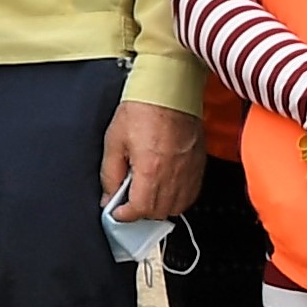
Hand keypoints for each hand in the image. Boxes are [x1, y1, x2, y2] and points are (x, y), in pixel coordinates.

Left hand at [101, 97, 201, 226]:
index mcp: (150, 169)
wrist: (169, 90)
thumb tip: (108, 197)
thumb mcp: (114, 141)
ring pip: (176, 207)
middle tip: (128, 201)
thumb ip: (110, 174)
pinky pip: (190, 195)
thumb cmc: (142, 109)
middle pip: (158, 212)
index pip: (140, 209)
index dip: (124, 215)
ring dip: (158, 207)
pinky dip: (177, 199)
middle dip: (140, 212)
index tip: (117, 212)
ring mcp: (189, 171)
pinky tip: (164, 189)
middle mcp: (173, 174)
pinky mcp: (198, 166)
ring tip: (146, 194)